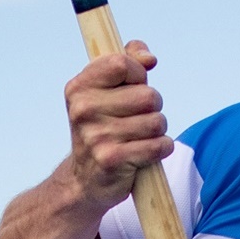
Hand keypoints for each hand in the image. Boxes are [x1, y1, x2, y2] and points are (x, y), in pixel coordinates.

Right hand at [63, 39, 170, 209]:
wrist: (85, 180)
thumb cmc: (102, 129)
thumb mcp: (104, 91)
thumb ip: (127, 61)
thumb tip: (149, 58)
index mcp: (79, 88)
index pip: (122, 64)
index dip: (138, 74)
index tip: (133, 85)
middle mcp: (83, 110)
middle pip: (148, 95)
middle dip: (153, 108)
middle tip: (137, 119)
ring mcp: (96, 136)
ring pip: (157, 122)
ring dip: (157, 131)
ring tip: (139, 138)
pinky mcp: (112, 159)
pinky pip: (159, 146)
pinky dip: (161, 149)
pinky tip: (145, 153)